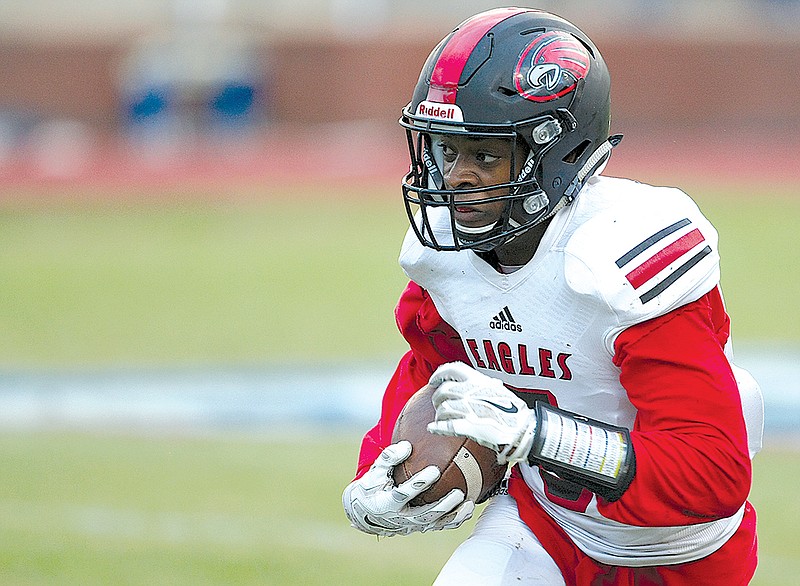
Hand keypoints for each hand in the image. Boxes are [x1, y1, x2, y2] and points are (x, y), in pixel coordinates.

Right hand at [342, 441, 474, 536]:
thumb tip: (407, 445)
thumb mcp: (375, 471)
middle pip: (425, 514)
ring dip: (453, 514)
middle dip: (443, 504)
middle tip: (458, 492)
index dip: (419, 483)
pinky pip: (441, 525)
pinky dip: (455, 519)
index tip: (434, 470)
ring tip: (468, 503)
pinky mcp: (421, 526)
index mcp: (388, 503)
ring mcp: (413, 524)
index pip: (404, 494)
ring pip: (436, 522)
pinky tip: (469, 509)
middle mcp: (402, 517)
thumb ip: (389, 457)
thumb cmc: (374, 486)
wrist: (369, 511)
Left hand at [426, 362, 537, 464]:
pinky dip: (437, 427)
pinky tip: (433, 428)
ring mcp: (470, 409)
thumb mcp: (498, 390)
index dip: (439, 374)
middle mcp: (472, 392)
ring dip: (439, 414)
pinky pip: (446, 425)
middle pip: (443, 391)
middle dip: (438, 398)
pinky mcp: (469, 426)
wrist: (524, 430)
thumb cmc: (514, 411)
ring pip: (443, 408)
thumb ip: (483, 385)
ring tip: (442, 419)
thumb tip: (476, 382)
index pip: (453, 369)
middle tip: (439, 404)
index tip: (433, 380)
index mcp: (479, 381)